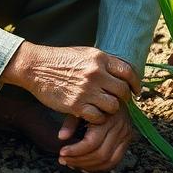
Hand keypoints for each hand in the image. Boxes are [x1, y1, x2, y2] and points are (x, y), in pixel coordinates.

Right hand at [4, 43, 139, 123]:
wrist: (36, 67)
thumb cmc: (60, 60)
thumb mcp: (85, 53)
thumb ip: (103, 62)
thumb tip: (121, 71)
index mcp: (100, 58)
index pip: (128, 71)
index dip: (135, 83)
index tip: (136, 91)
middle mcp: (96, 73)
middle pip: (122, 91)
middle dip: (124, 98)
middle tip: (119, 101)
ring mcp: (87, 89)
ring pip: (113, 106)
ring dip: (111, 110)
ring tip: (105, 108)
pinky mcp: (76, 104)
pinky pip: (98, 117)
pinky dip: (98, 118)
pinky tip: (93, 115)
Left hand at [57, 108, 131, 172]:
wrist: (114, 94)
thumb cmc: (94, 101)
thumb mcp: (80, 107)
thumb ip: (70, 122)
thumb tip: (61, 137)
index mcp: (108, 117)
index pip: (92, 143)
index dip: (75, 151)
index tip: (62, 153)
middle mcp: (120, 127)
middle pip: (100, 155)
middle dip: (79, 161)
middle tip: (63, 160)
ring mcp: (126, 135)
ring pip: (108, 161)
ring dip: (88, 166)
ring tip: (72, 164)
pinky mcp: (127, 141)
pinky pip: (114, 161)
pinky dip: (100, 168)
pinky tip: (85, 166)